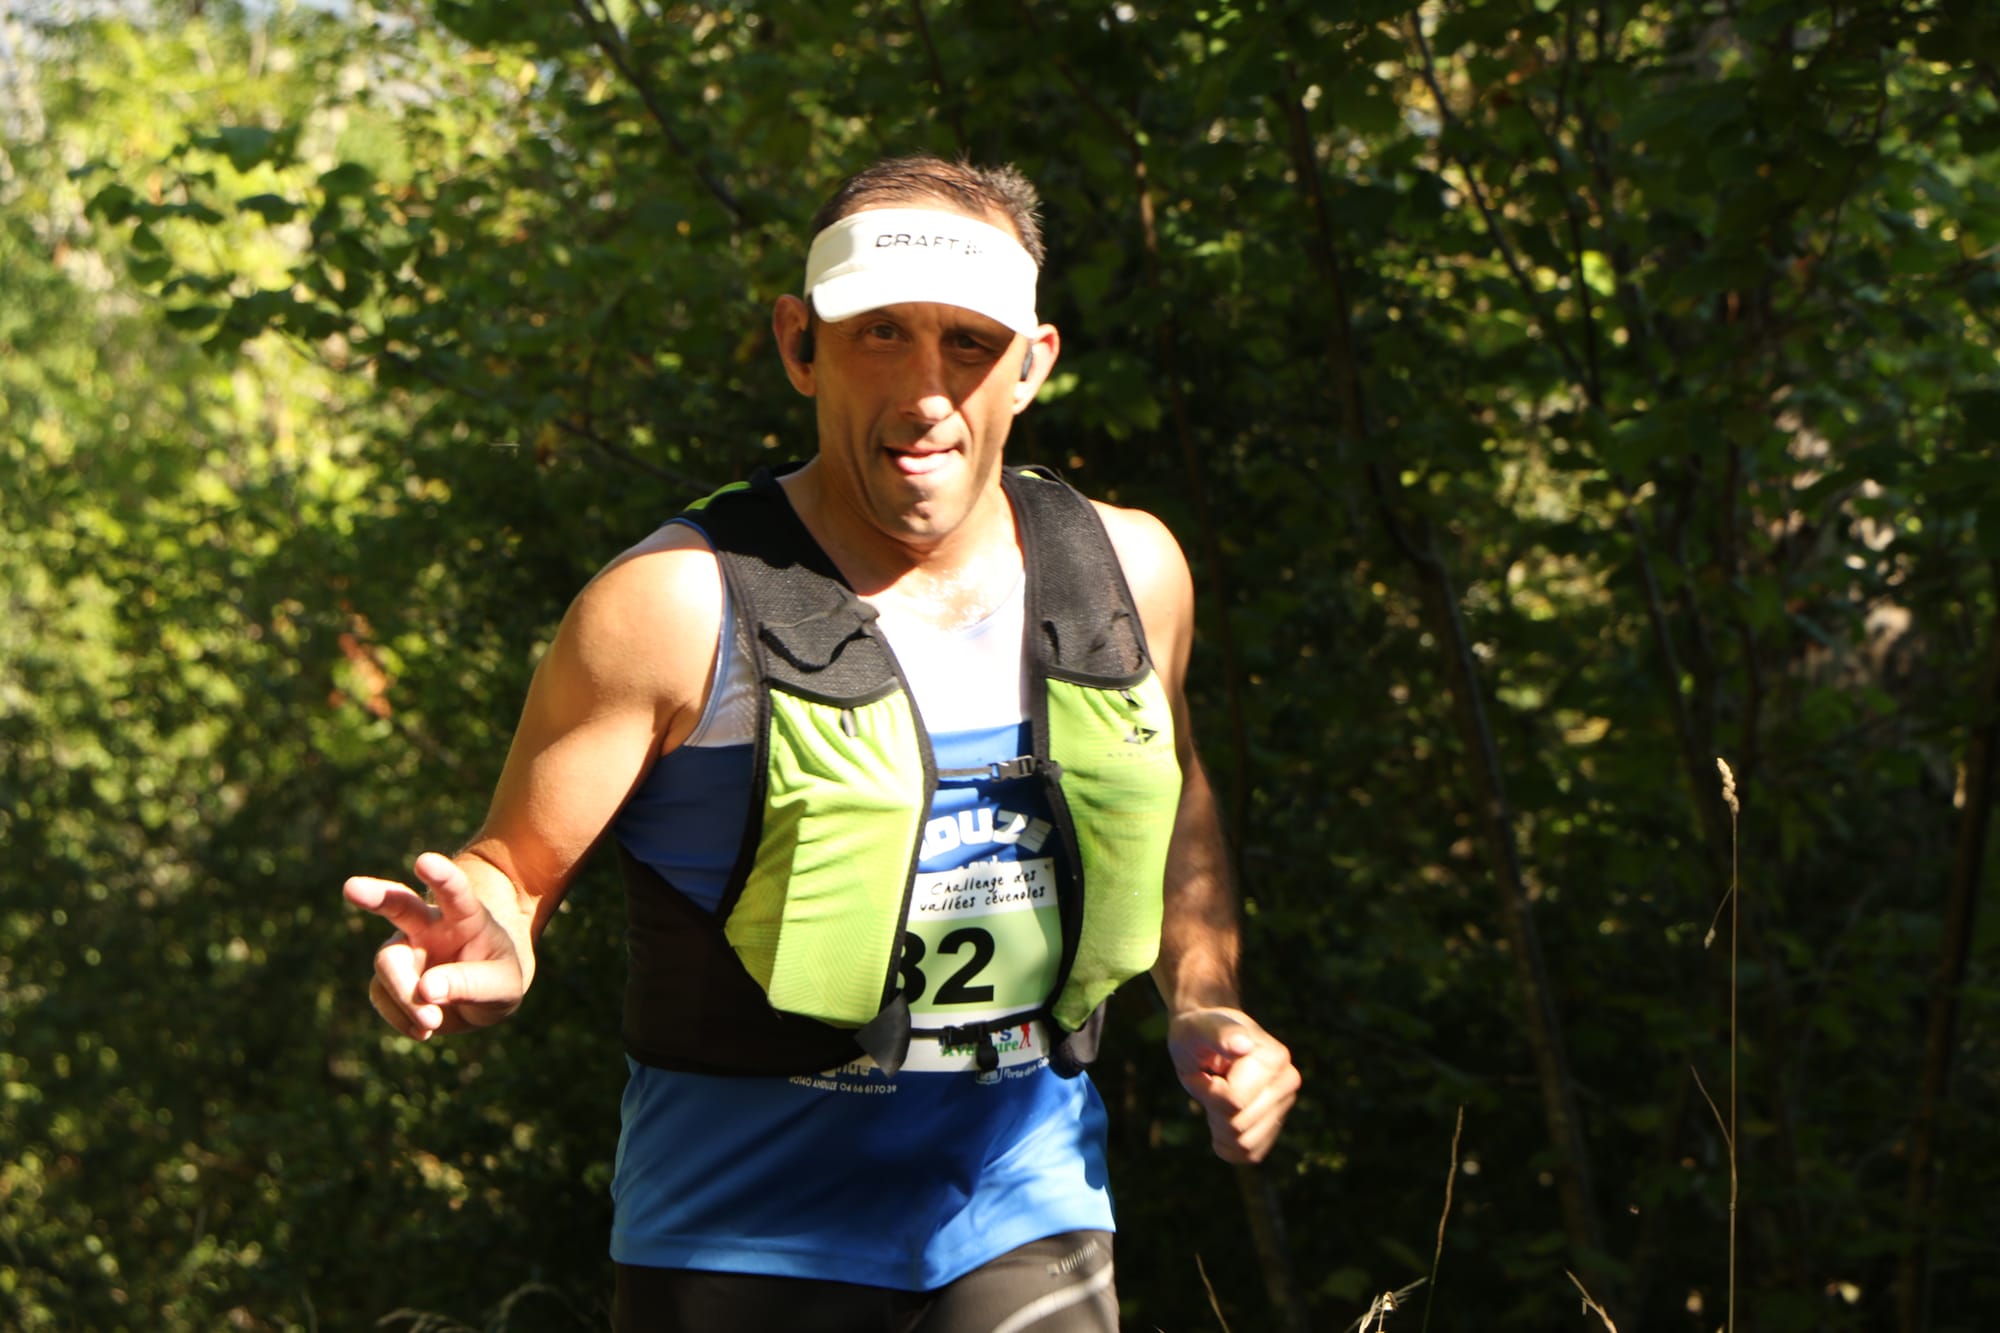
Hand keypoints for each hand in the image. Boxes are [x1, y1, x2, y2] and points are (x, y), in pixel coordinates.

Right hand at [343, 852, 526, 1039]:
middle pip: (398, 904)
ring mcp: (405, 950)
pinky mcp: (389, 978)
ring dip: (405, 996)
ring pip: (388, 964)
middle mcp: (428, 926)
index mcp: (465, 916)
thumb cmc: (498, 976)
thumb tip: (425, 990)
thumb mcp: (502, 985)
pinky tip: (425, 1029)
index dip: (441, 876)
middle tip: (352, 887)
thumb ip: (470, 984)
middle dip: (375, 894)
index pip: (454, 892)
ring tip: (431, 1022)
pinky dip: (402, 1018)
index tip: (424, 861)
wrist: (483, 994)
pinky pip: (383, 996)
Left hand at [1167, 1007, 1300, 1163]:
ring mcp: (1285, 1105)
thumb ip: (1218, 1036)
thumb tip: (1243, 1045)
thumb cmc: (1197, 1033)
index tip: (1204, 1070)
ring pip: (1244, 1145)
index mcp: (1275, 1058)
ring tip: (1218, 1096)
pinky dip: (1228, 1143)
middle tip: (1209, 1082)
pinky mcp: (1276, 1124)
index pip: (1233, 1102)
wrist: (1206, 1039)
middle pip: (1237, 1126)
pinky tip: (1223, 1116)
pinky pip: (1250, 1154)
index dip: (1207, 1092)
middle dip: (1212, 1110)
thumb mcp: (1196, 1030)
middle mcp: (1288, 1082)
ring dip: (1219, 1126)